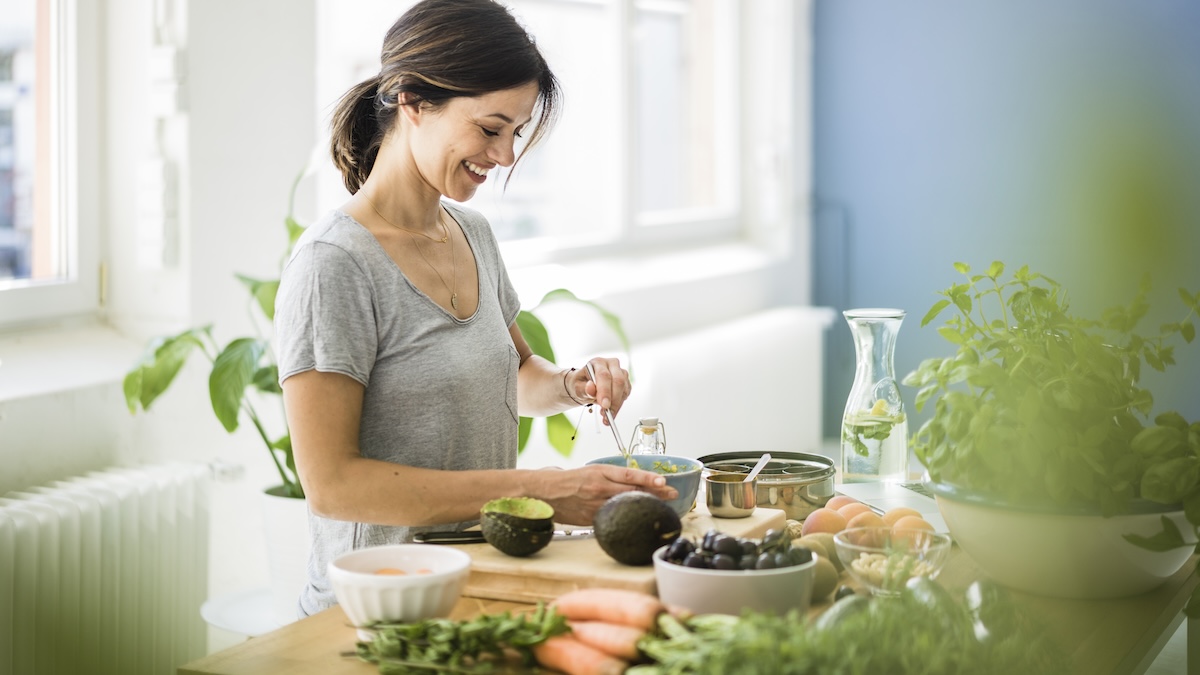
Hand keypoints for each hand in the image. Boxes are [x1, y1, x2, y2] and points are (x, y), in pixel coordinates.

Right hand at [537, 464, 676, 525]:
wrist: (545, 492)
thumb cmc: (569, 480)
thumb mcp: (591, 471)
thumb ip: (612, 477)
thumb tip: (636, 481)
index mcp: (599, 472)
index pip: (629, 474)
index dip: (648, 478)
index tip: (664, 480)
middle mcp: (599, 488)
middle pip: (632, 491)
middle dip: (655, 492)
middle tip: (673, 493)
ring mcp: (595, 505)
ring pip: (625, 505)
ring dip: (645, 505)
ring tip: (663, 505)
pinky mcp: (590, 519)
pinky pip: (612, 518)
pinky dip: (627, 517)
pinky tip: (638, 518)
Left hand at [579, 357, 631, 419]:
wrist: (585, 385)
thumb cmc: (581, 384)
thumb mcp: (577, 387)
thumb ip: (584, 389)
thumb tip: (591, 388)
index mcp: (598, 362)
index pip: (604, 375)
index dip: (605, 391)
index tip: (604, 405)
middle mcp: (612, 364)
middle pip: (618, 381)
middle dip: (614, 400)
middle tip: (607, 413)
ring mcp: (621, 372)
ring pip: (624, 389)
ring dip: (616, 405)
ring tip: (606, 415)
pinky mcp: (626, 382)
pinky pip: (626, 394)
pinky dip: (619, 405)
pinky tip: (611, 410)